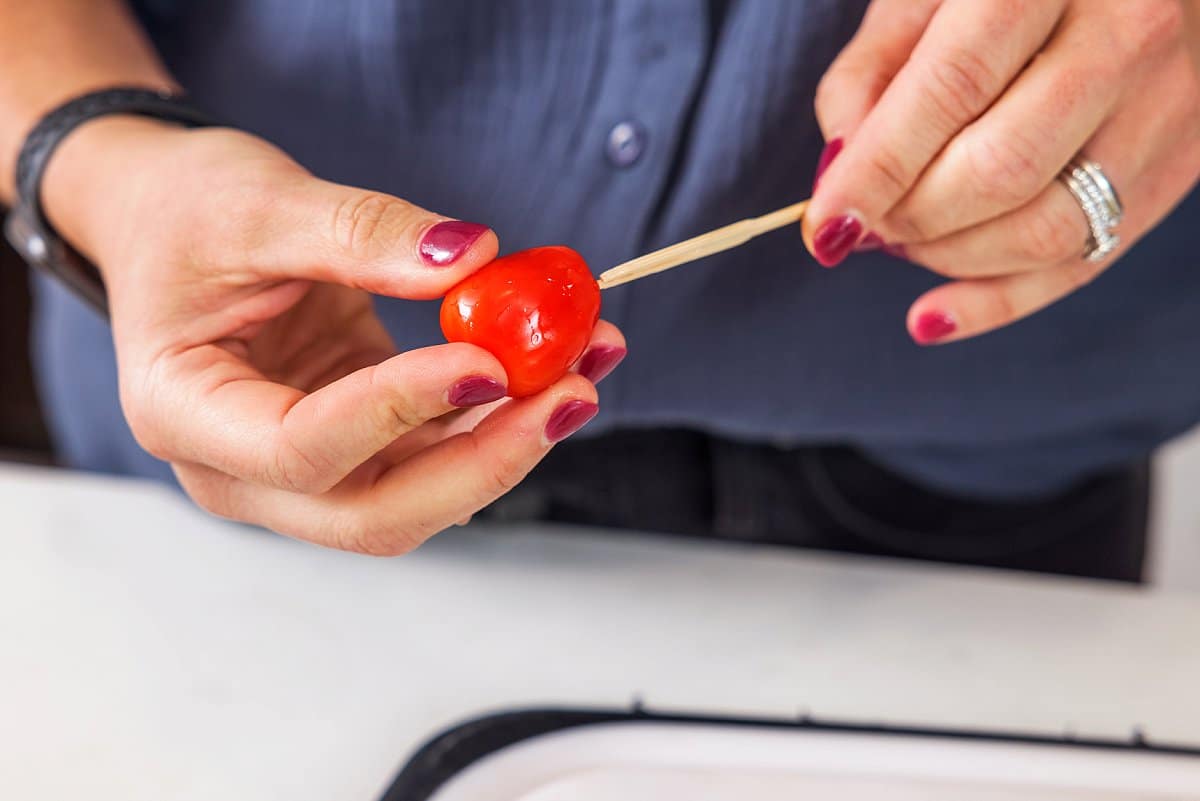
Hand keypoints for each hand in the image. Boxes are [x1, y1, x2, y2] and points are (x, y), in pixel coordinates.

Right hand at [43, 118, 624, 553]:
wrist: (171, 221)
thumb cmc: (185, 212)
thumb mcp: (260, 202)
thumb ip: (363, 233)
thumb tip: (476, 258)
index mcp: (186, 414)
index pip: (302, 448)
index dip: (400, 410)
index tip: (487, 359)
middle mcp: (242, 469)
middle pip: (377, 511)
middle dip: (485, 459)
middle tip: (570, 392)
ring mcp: (305, 469)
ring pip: (423, 493)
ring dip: (512, 438)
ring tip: (588, 361)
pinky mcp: (359, 444)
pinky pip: (438, 452)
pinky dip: (501, 416)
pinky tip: (562, 365)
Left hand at [806, 0, 1199, 343]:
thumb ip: (869, 77)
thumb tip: (838, 175)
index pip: (952, 89)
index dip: (878, 168)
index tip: (826, 222)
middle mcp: (1124, 36)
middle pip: (1002, 170)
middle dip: (910, 217)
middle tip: (864, 223)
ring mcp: (1165, 106)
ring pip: (1046, 229)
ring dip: (947, 259)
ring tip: (899, 241)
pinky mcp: (1177, 164)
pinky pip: (1082, 263)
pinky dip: (995, 303)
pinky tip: (932, 316)